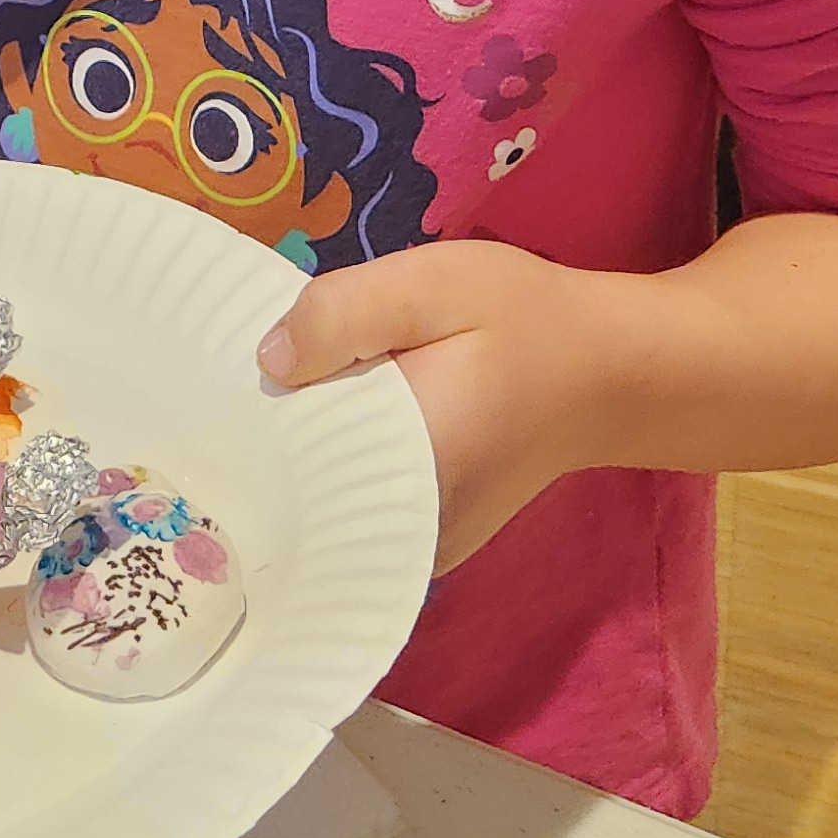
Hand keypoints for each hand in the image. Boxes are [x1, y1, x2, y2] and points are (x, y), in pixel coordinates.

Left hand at [258, 239, 614, 570]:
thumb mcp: (436, 284)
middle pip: (301, 494)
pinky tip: (336, 423)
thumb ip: (346, 314)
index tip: (228, 385)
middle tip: (256, 381)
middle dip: (272, 438)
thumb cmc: (527, 322)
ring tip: (295, 398)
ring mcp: (420, 553)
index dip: (252, 421)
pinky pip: (355, 513)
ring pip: (325, 508)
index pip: (289, 465)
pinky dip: (337, 471)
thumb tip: (270, 361)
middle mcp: (410, 535)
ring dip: (305, 455)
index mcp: (408, 467)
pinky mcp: (427, 546)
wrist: (609, 375)